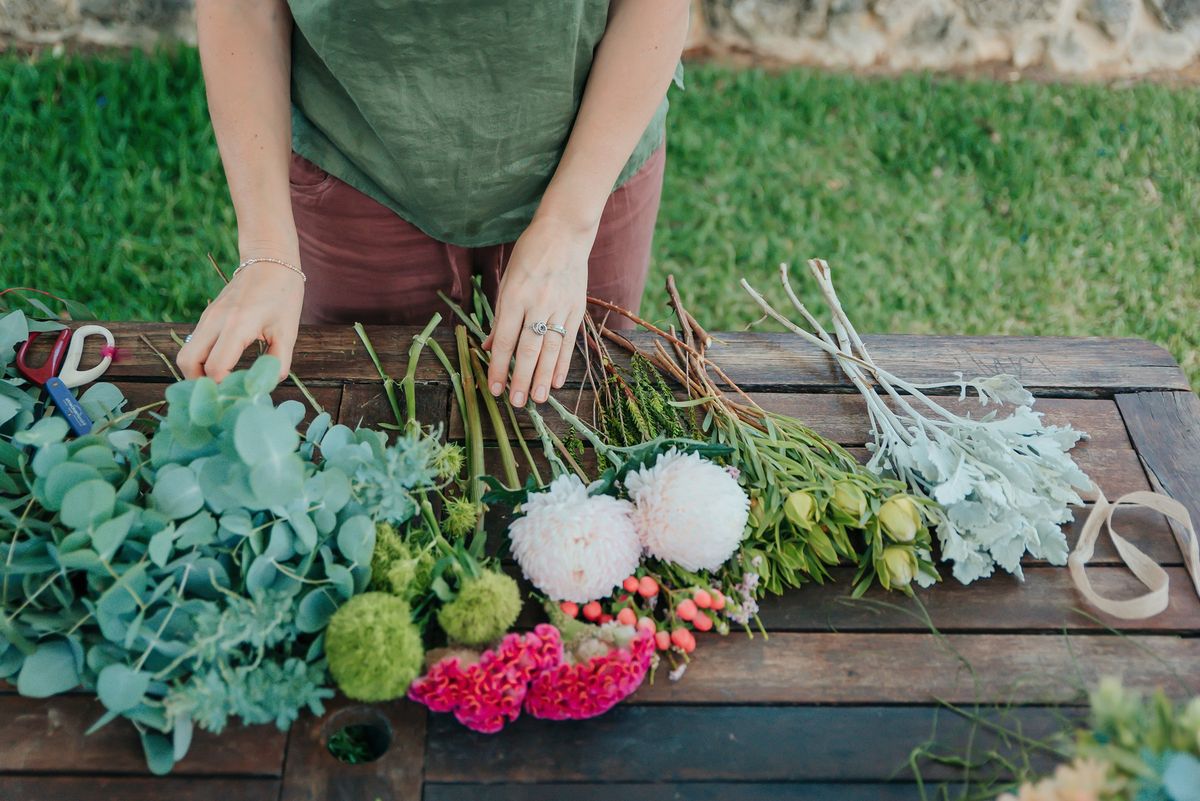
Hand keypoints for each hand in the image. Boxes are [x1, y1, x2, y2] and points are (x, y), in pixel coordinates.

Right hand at [177, 258, 303, 382]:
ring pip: (186, 354)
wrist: (269, 260)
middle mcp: (215, 321)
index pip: (215, 368)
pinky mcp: (206, 316)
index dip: (224, 387)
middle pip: (187, 363)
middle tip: (222, 392)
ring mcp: (207, 318)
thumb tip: (265, 384)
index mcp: (237, 325)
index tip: (239, 393)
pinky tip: (222, 366)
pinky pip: (194, 344)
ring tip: (222, 381)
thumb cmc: (282, 294)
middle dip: (200, 383)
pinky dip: (201, 359)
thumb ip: (278, 361)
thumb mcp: (288, 330)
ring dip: (198, 372)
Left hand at [484, 216, 592, 405]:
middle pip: (528, 348)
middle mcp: (537, 303)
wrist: (564, 232)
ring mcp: (559, 306)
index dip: (499, 367)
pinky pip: (569, 340)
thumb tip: (490, 348)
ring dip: (542, 377)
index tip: (495, 388)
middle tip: (517, 403)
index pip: (505, 339)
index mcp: (515, 296)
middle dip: (521, 378)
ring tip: (537, 399)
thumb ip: (500, 317)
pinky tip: (556, 381)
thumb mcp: (507, 281)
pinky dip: (562, 362)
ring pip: (550, 349)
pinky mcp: (576, 308)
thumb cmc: (529, 255)